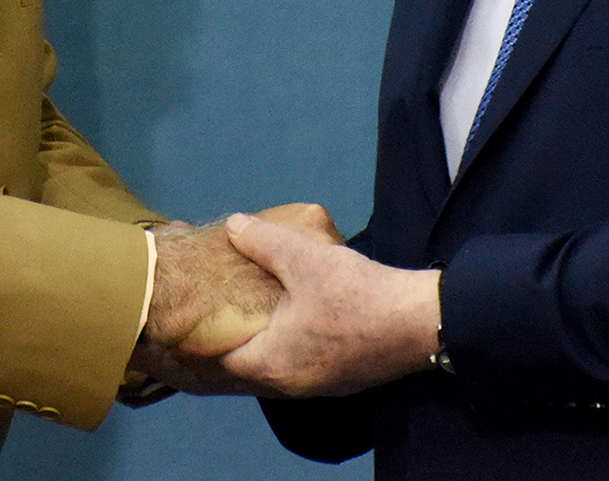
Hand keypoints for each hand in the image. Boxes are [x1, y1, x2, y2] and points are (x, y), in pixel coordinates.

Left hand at [129, 203, 345, 395]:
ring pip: (273, 368)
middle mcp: (289, 383)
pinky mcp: (340, 379)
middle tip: (211, 315)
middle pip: (244, 368)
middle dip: (227, 342)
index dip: (200, 339)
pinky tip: (290, 322)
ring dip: (259, 345)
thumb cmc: (357, 295)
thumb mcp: (305, 260)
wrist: (421, 324)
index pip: (219, 360)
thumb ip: (263, 242)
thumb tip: (231, 224)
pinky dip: (285, 348)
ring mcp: (317, 386)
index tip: (187, 320)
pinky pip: (298, 366)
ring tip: (246, 316)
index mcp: (272, 362)